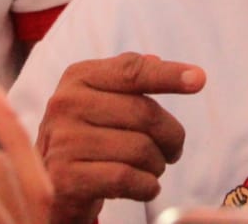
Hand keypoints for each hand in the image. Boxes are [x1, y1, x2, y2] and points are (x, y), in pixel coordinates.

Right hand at [36, 52, 205, 223]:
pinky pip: (126, 178)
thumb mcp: (100, 98)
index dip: (169, 75)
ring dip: (158, 164)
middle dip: (171, 135)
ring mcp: (63, 141)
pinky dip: (147, 186)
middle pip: (144, 113)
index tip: (199, 79)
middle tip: (174, 149)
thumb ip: (127, 76)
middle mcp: (66, 104)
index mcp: (78, 77)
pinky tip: (144, 185)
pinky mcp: (66, 178)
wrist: (48, 184)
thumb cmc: (86, 135)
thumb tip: (157, 61)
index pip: (132, 71)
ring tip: (152, 168)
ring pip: (139, 149)